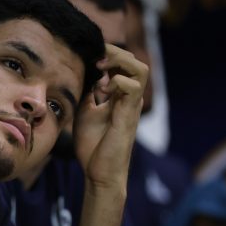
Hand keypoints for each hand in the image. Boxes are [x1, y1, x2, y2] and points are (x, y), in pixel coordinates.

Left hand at [73, 43, 147, 188]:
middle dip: (115, 52)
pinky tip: (103, 90)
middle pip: (135, 62)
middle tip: (95, 58)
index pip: (123, 64)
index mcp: (120, 96)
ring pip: (141, 69)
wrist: (99, 172)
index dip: (108, 54)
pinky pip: (133, 88)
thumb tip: (88, 74)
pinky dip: (118, 81)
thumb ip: (89, 93)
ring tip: (101, 66)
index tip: (88, 56)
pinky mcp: (129, 116)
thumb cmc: (93, 145)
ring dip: (120, 62)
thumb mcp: (85, 112)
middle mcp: (130, 98)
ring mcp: (132, 106)